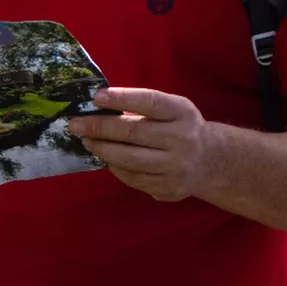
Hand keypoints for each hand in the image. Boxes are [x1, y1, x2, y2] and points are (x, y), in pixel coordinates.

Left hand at [67, 88, 213, 202]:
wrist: (211, 161)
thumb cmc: (180, 127)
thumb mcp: (173, 109)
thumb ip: (143, 107)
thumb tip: (98, 106)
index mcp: (182, 112)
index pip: (149, 102)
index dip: (121, 98)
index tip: (96, 96)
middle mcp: (182, 139)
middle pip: (134, 132)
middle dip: (99, 127)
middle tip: (76, 124)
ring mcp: (176, 167)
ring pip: (130, 159)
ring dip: (103, 149)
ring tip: (87, 141)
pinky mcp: (168, 188)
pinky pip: (133, 178)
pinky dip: (115, 167)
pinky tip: (106, 158)